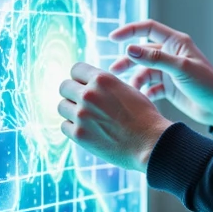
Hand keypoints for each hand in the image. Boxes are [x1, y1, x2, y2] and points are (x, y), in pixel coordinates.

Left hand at [57, 62, 172, 170]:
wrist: (150, 143)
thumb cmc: (144, 117)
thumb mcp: (127, 89)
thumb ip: (106, 85)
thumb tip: (89, 83)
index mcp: (102, 79)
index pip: (75, 68)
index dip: (79, 78)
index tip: (83, 85)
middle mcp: (89, 94)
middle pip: (64, 87)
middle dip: (72, 94)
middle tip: (82, 103)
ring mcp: (82, 115)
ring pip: (62, 106)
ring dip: (71, 111)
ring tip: (86, 118)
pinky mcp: (79, 135)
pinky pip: (64, 126)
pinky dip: (72, 128)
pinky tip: (87, 131)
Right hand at [109, 18, 212, 126]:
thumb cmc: (206, 83)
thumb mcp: (180, 68)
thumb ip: (155, 58)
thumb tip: (130, 49)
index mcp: (176, 42)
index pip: (148, 28)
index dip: (130, 31)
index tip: (113, 38)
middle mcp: (171, 54)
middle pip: (142, 53)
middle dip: (127, 61)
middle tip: (113, 72)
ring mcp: (169, 71)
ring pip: (144, 71)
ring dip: (135, 79)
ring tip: (128, 90)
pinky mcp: (169, 87)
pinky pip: (150, 87)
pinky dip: (144, 92)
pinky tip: (141, 99)